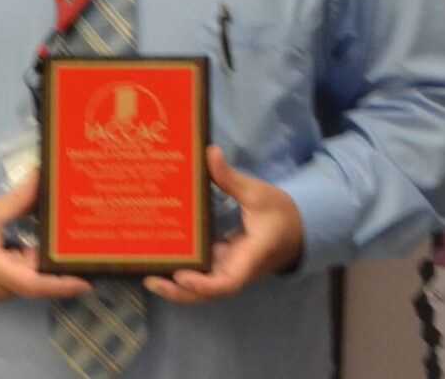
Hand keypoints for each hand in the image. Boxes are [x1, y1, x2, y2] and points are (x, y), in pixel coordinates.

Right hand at [0, 171, 93, 301]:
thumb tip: (40, 175)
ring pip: (34, 275)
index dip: (60, 285)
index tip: (85, 282)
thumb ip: (17, 200)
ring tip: (79, 240)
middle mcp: (2, 287)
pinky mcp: (4, 284)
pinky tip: (55, 243)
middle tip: (92, 246)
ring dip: (51, 259)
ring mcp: (3, 289)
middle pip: (40, 278)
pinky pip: (26, 273)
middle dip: (63, 264)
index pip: (33, 284)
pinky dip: (39, 259)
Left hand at [143, 146, 304, 303]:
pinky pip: (203, 275)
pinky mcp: (224, 263)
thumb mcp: (257, 193)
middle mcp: (237, 270)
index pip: (227, 282)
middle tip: (149, 279)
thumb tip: (210, 152)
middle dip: (179, 292)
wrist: (296, 229)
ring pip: (203, 288)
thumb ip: (231, 178)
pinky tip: (162, 261)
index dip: (203, 285)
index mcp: (250, 257)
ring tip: (147, 274)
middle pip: (207, 293)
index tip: (182, 276)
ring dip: (177, 287)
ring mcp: (229, 269)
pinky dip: (184, 273)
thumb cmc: (279, 213)